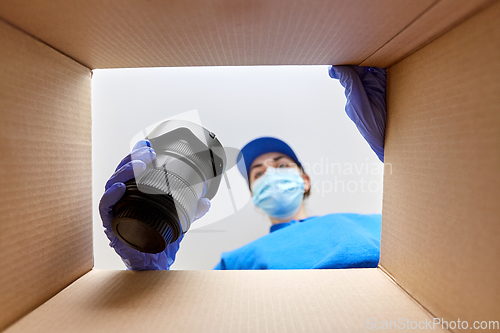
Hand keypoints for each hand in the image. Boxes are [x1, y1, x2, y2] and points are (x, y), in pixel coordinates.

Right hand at [99, 140, 210, 269]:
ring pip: (113, 185)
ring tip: (139, 164)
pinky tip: (120, 188)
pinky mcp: (112, 226)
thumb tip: (206, 201)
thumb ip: (191, 210)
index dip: (138, 155)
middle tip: (148, 151)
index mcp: (135, 196)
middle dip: (133, 158)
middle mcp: (123, 201)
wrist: (155, 267)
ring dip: (124, 172)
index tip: (148, 144)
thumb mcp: (178, 221)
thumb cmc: (160, 241)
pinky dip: (111, 196)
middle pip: (121, 173)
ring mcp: (116, 212)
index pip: (133, 171)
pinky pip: (106, 209)